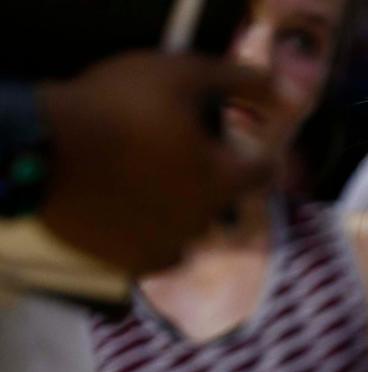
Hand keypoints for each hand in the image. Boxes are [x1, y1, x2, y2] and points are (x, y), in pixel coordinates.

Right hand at [37, 52, 276, 273]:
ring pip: (191, 230)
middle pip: (223, 202)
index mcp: (222, 180)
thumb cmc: (118, 107)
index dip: (263, 158)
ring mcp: (170, 247)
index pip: (263, 173)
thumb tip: (280, 90)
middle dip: (212, 182)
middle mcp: (205, 222)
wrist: (49, 153)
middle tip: (184, 158)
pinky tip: (138, 215)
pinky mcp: (136, 264)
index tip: (255, 151)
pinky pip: (158, 252)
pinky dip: (154, 236)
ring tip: (156, 188)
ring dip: (183, 212)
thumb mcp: (181, 74)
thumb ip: (237, 82)